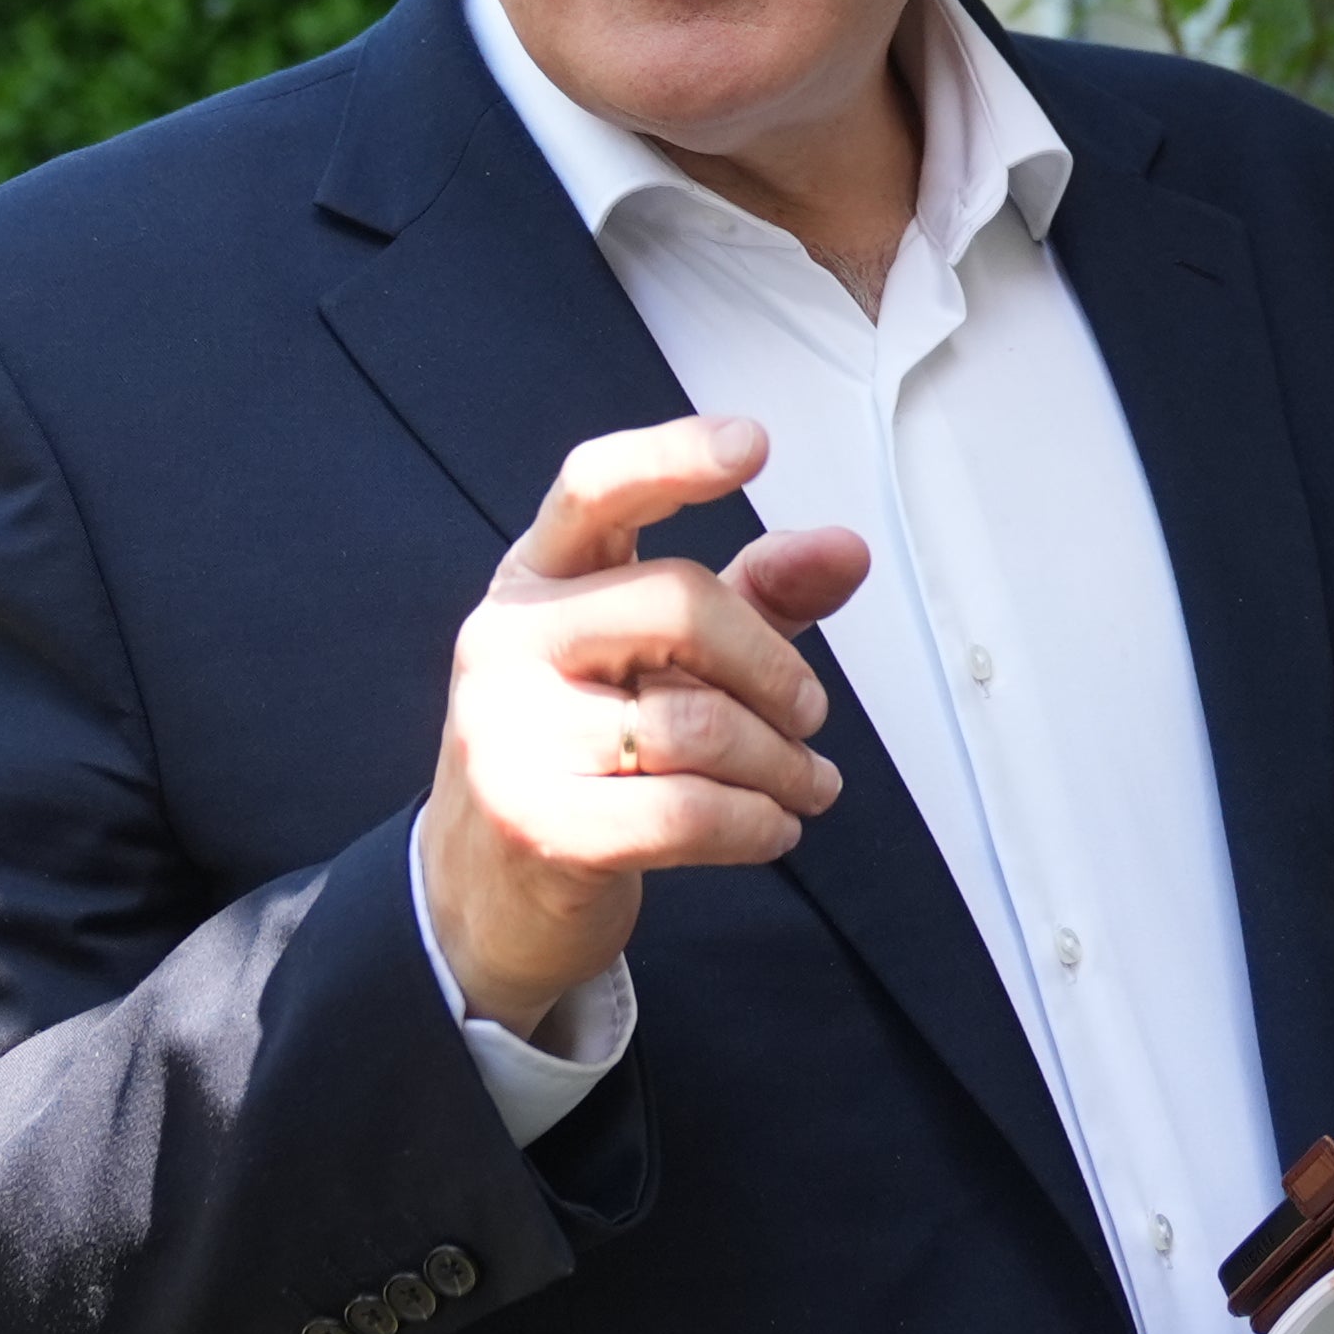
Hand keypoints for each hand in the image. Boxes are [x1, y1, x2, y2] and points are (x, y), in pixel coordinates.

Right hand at [417, 416, 873, 1035]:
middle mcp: (507, 639)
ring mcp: (507, 732)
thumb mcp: (660, 659)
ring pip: (698, 722)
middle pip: (680, 606)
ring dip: (783, 764)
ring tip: (807, 785)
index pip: (595, 490)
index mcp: (536, 576)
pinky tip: (773, 827)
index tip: (752, 443)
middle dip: (776, 668)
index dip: (672, 458)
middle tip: (811, 714)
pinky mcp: (534, 823)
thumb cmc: (588, 753)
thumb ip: (754, 598)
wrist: (486, 890)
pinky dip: (757, 822)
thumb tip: (846, 549)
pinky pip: (686, 811)